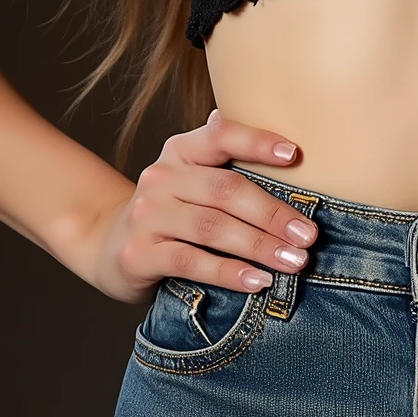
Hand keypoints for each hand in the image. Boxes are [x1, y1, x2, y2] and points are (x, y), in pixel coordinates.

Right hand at [92, 112, 317, 303]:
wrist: (109, 245)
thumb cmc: (173, 212)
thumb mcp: (194, 183)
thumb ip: (231, 170)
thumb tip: (294, 157)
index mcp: (181, 151)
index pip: (221, 135)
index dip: (258, 142)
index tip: (296, 154)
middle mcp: (161, 177)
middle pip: (226, 190)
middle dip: (273, 213)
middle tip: (308, 234)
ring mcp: (147, 215)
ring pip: (212, 227)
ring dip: (259, 246)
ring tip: (294, 261)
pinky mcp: (139, 253)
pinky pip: (192, 261)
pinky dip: (229, 272)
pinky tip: (257, 281)